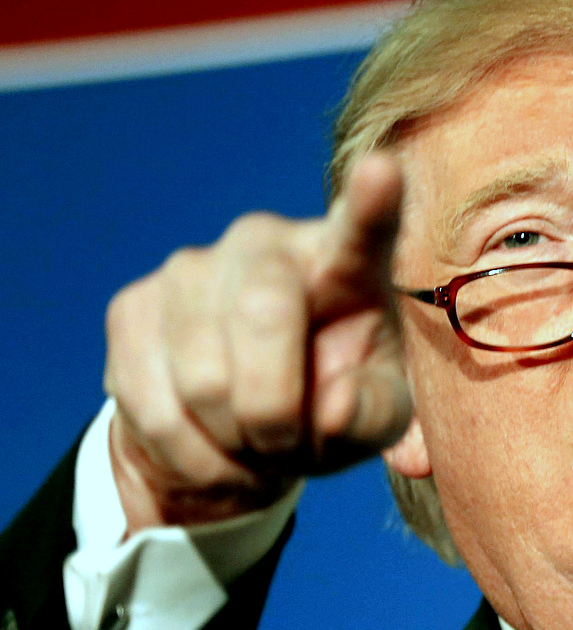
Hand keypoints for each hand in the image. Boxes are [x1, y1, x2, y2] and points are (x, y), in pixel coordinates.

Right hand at [103, 155, 411, 532]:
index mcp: (346, 263)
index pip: (361, 230)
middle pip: (264, 317)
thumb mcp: (373, 421)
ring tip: (254, 446)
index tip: (383, 172)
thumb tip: (331, 406)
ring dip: (234, 442)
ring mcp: (192, 267)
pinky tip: (213, 452)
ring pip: (204, 380)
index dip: (371, 204)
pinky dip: (191, 457)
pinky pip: (153, 406)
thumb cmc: (330, 409)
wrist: (243, 430)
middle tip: (289, 446)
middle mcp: (266, 244)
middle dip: (278, 413)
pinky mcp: (132, 306)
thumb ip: (371, 414)